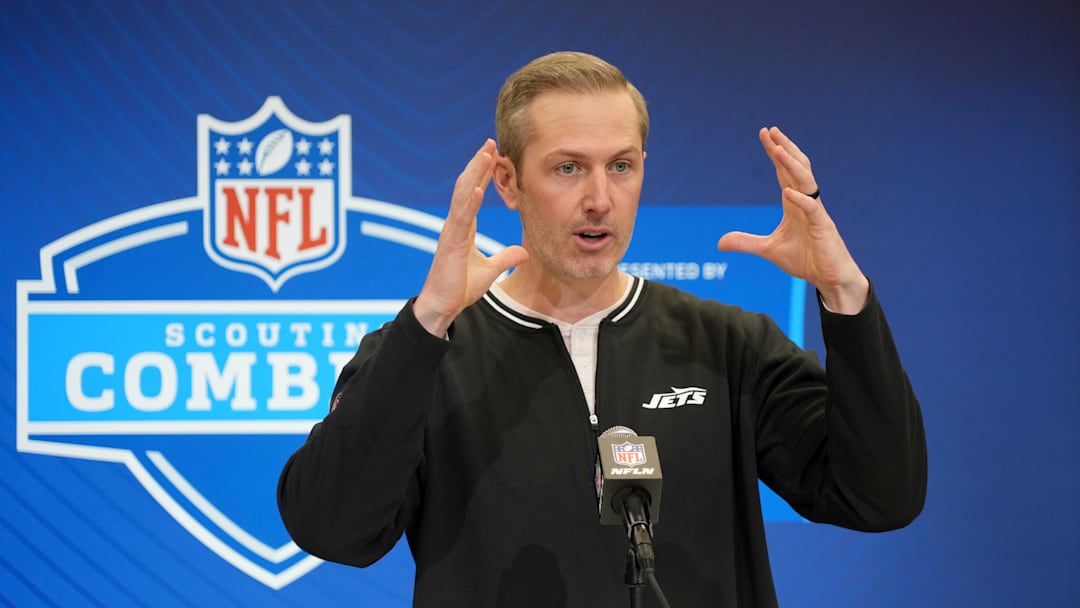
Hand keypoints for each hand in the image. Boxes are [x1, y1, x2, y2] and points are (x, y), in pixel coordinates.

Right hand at [414, 140, 528, 335]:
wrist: (441, 307)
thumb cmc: (459, 289)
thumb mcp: (489, 272)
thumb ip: (505, 259)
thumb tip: (524, 252)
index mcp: (463, 228)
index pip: (473, 194)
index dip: (482, 174)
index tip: (492, 154)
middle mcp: (455, 225)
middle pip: (466, 186)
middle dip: (478, 164)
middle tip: (490, 142)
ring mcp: (451, 233)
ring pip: (462, 196)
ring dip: (473, 174)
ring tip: (484, 154)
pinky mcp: (451, 245)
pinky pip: (461, 219)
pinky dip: (468, 202)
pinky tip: (476, 187)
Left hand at [717, 127, 868, 313]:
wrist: (829, 278)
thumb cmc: (806, 260)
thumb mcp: (769, 250)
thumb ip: (746, 242)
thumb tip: (719, 243)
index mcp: (794, 203)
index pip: (783, 172)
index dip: (775, 153)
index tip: (765, 134)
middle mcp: (806, 202)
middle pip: (796, 168)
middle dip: (784, 149)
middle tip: (771, 131)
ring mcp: (816, 213)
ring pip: (806, 181)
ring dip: (792, 164)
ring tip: (778, 149)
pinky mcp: (823, 228)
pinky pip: (813, 209)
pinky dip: (800, 200)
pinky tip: (788, 192)